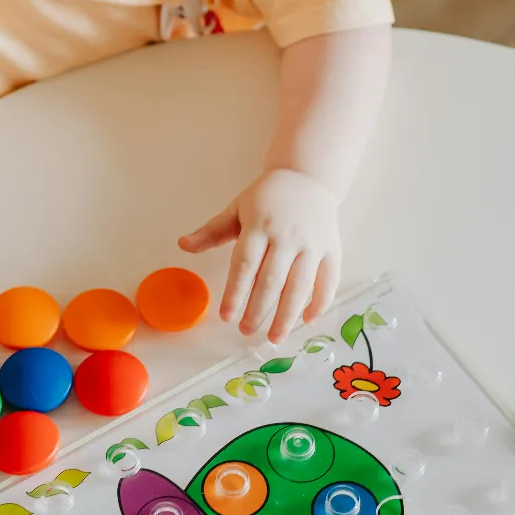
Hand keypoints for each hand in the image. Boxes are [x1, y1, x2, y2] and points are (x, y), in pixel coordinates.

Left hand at [179, 168, 342, 341]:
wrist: (307, 177)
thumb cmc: (267, 197)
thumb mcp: (236, 208)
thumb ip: (212, 231)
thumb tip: (182, 245)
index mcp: (259, 225)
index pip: (245, 265)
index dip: (235, 293)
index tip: (226, 317)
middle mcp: (287, 236)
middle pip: (272, 280)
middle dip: (258, 310)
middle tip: (246, 331)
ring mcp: (312, 244)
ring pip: (300, 286)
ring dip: (288, 315)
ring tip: (275, 337)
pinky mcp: (332, 249)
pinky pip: (328, 281)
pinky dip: (320, 303)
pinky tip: (307, 321)